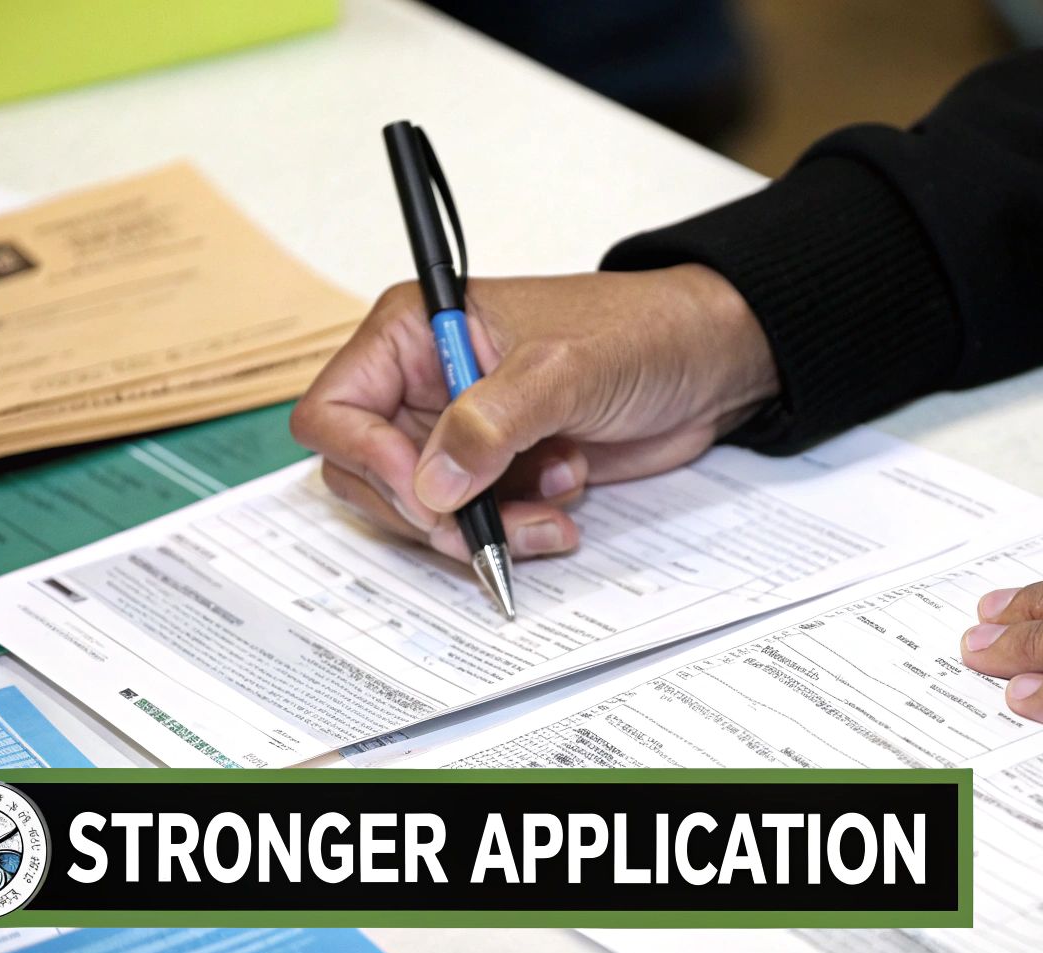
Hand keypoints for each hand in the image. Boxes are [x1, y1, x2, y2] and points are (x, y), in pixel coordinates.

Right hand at [291, 265, 777, 559]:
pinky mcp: (500, 472)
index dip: (370, 460)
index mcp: (414, 334)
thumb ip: (493, 422)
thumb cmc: (639, 332)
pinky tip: (566, 502)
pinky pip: (476, 524)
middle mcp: (425, 385)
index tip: (429, 491)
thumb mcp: (564, 368)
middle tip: (487, 521)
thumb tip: (431, 484)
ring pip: (425, 512)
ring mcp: (460, 433)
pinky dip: (516, 531)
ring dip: (484, 527)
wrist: (707, 362)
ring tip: (553, 506)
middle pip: (370, 476)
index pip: (335, 411)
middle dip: (431, 511)